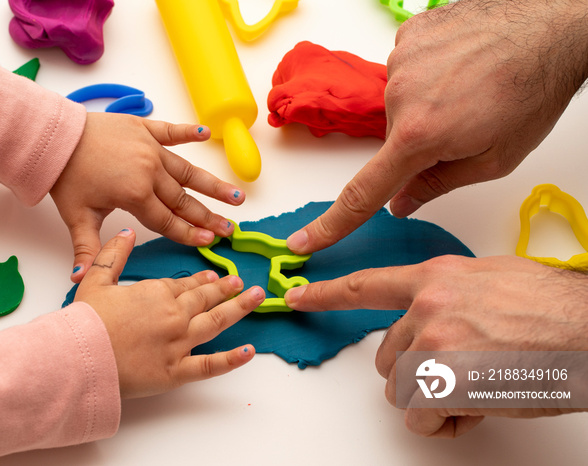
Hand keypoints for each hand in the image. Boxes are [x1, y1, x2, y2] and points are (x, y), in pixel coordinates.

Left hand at [50, 112, 246, 281]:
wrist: (54, 137)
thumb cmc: (66, 177)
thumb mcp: (76, 216)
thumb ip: (86, 248)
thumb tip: (79, 280)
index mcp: (135, 195)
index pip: (167, 221)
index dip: (189, 234)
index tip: (211, 241)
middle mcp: (149, 171)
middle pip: (184, 200)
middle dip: (209, 217)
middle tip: (231, 228)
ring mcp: (149, 149)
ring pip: (188, 171)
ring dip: (213, 184)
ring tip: (236, 195)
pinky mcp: (144, 129)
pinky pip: (171, 131)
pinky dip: (188, 132)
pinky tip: (207, 134)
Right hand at [74, 228, 263, 398]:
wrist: (79, 359)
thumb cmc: (85, 322)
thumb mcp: (95, 280)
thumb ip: (113, 254)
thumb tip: (126, 232)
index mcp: (157, 293)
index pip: (185, 284)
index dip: (201, 280)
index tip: (214, 277)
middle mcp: (174, 316)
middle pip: (204, 299)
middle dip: (224, 289)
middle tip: (239, 282)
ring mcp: (179, 344)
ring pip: (216, 322)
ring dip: (238, 308)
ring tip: (255, 298)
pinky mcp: (178, 372)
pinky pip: (211, 365)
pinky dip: (232, 360)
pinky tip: (249, 351)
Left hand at [285, 255, 587, 436]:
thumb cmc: (551, 308)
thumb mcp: (490, 281)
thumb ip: (448, 295)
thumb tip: (429, 315)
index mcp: (436, 278)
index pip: (366, 286)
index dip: (326, 293)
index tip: (296, 296)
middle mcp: (427, 306)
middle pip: (387, 356)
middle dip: (417, 373)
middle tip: (462, 373)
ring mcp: (433, 341)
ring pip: (402, 388)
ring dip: (433, 399)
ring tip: (476, 388)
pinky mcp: (445, 380)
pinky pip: (422, 416)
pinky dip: (444, 421)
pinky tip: (477, 406)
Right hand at [287, 0, 587, 253]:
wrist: (553, 27)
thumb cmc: (533, 91)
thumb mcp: (494, 159)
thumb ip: (438, 184)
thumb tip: (401, 204)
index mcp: (420, 135)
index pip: (362, 193)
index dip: (330, 225)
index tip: (302, 242)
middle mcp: (400, 96)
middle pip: (395, 138)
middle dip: (422, 140)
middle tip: (465, 121)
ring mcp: (401, 59)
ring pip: (402, 101)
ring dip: (428, 102)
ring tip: (469, 87)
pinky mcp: (409, 35)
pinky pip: (407, 66)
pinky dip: (429, 71)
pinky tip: (460, 64)